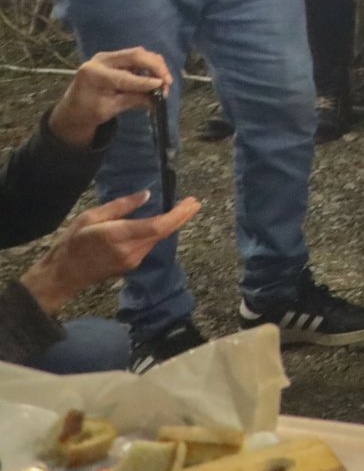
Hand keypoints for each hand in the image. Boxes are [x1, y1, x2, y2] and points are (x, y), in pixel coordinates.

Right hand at [17, 191, 200, 316]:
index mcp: (119, 236)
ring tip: (182, 208)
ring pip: (158, 239)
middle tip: (194, 202)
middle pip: (163, 232)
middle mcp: (130, 251)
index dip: (178, 215)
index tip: (191, 202)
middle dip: (181, 217)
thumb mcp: (90, 216)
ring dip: (171, 224)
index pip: (158, 226)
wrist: (63, 275)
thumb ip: (120, 206)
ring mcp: (132, 261)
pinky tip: (162, 222)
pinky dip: (158, 233)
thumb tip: (147, 195)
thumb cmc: (72, 242)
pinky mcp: (131, 265)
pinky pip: (149, 245)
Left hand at [50, 48, 170, 147]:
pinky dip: (148, 65)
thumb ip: (134, 100)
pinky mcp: (113, 58)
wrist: (73, 109)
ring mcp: (107, 57)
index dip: (146, 82)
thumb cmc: (89, 112)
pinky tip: (154, 76)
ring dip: (154, 65)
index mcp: (94, 75)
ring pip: (138, 53)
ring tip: (163, 79)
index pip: (125, 76)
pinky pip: (135, 57)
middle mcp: (100, 60)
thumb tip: (158, 98)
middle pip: (135, 55)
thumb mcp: (110, 109)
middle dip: (155, 66)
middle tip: (167, 80)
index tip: (163, 86)